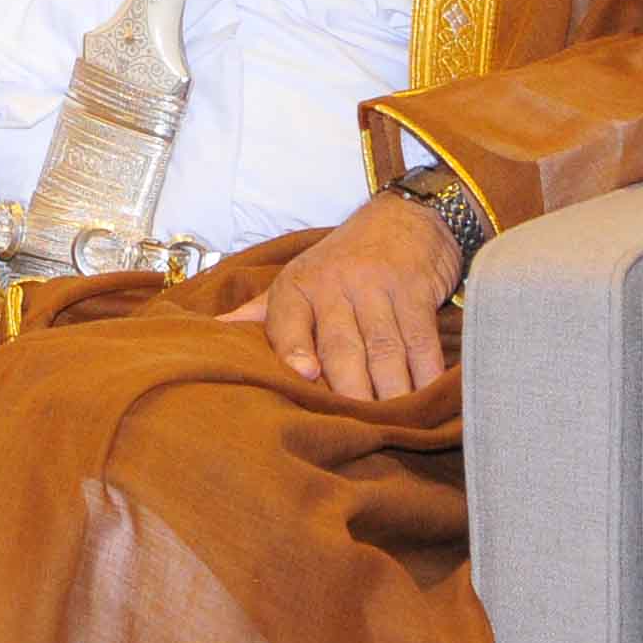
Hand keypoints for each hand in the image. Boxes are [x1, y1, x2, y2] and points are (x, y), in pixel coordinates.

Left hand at [225, 192, 462, 401]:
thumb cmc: (341, 260)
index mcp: (297, 287)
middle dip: (350, 389)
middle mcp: (335, 285)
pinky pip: (421, 341)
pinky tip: (427, 397)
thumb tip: (216, 330)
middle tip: (357, 425)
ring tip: (392, 421)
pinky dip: (426, 373)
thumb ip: (263, 310)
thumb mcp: (299, 276)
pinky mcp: (416, 292)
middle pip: (341, 347)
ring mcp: (377, 287)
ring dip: (390, 390)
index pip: (287, 321)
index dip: (294, 349)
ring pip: (384, 349)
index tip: (305, 375)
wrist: (404, 217)